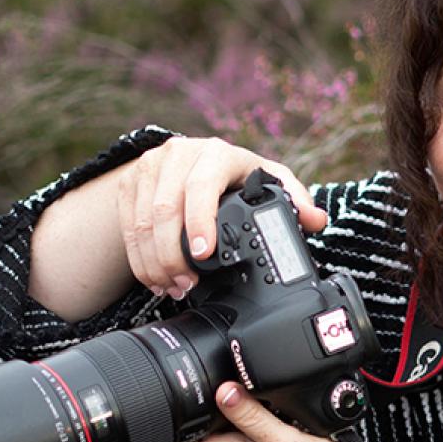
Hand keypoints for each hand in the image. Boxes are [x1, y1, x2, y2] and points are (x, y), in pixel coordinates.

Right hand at [117, 137, 327, 299]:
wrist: (196, 160)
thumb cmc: (239, 175)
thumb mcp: (270, 181)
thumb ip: (294, 200)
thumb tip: (315, 220)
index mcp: (217, 154)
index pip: (202, 186)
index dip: (199, 222)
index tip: (203, 254)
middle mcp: (179, 154)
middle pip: (165, 210)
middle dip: (173, 255)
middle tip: (186, 285)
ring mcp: (150, 166)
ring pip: (142, 222)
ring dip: (154, 262)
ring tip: (172, 287)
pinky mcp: (131, 182)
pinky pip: (127, 226)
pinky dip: (139, 258)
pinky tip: (154, 278)